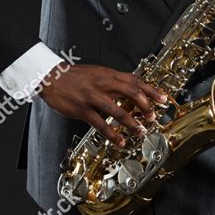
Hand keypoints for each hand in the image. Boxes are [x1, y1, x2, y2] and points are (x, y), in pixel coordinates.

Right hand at [39, 63, 168, 146]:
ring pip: (118, 110)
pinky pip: (101, 124)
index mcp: (108, 74)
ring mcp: (93, 96)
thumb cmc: (74, 76)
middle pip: (132, 93)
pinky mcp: (83, 109)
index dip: (151, 90)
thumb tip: (130, 90)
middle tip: (152, 117)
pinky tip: (120, 141)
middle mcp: (103, 83)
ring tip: (140, 131)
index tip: (163, 99)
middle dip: (146, 107)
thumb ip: (113, 81)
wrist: (51, 77)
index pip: (135, 81)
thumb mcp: (97, 73)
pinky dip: (113, 134)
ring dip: (132, 123)